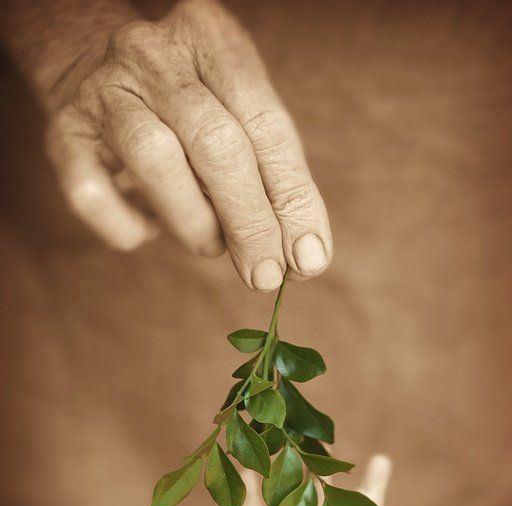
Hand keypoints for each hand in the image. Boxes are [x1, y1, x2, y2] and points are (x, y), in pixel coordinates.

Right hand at [46, 0, 331, 290]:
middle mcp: (155, 55)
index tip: (309, 258)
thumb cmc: (189, 111)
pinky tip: (146, 233)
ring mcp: (103, 91)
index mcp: (212, 40)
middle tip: (266, 275)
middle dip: (249, 221)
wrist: (95, 72)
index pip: (266, 124)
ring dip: (194, 222)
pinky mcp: (63, 134)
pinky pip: (91, 193)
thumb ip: (274, 181)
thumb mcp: (240, 121)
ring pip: (155, 160)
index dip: (292, 197)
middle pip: (215, 142)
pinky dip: (125, 227)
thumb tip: (305, 258)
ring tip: (211, 247)